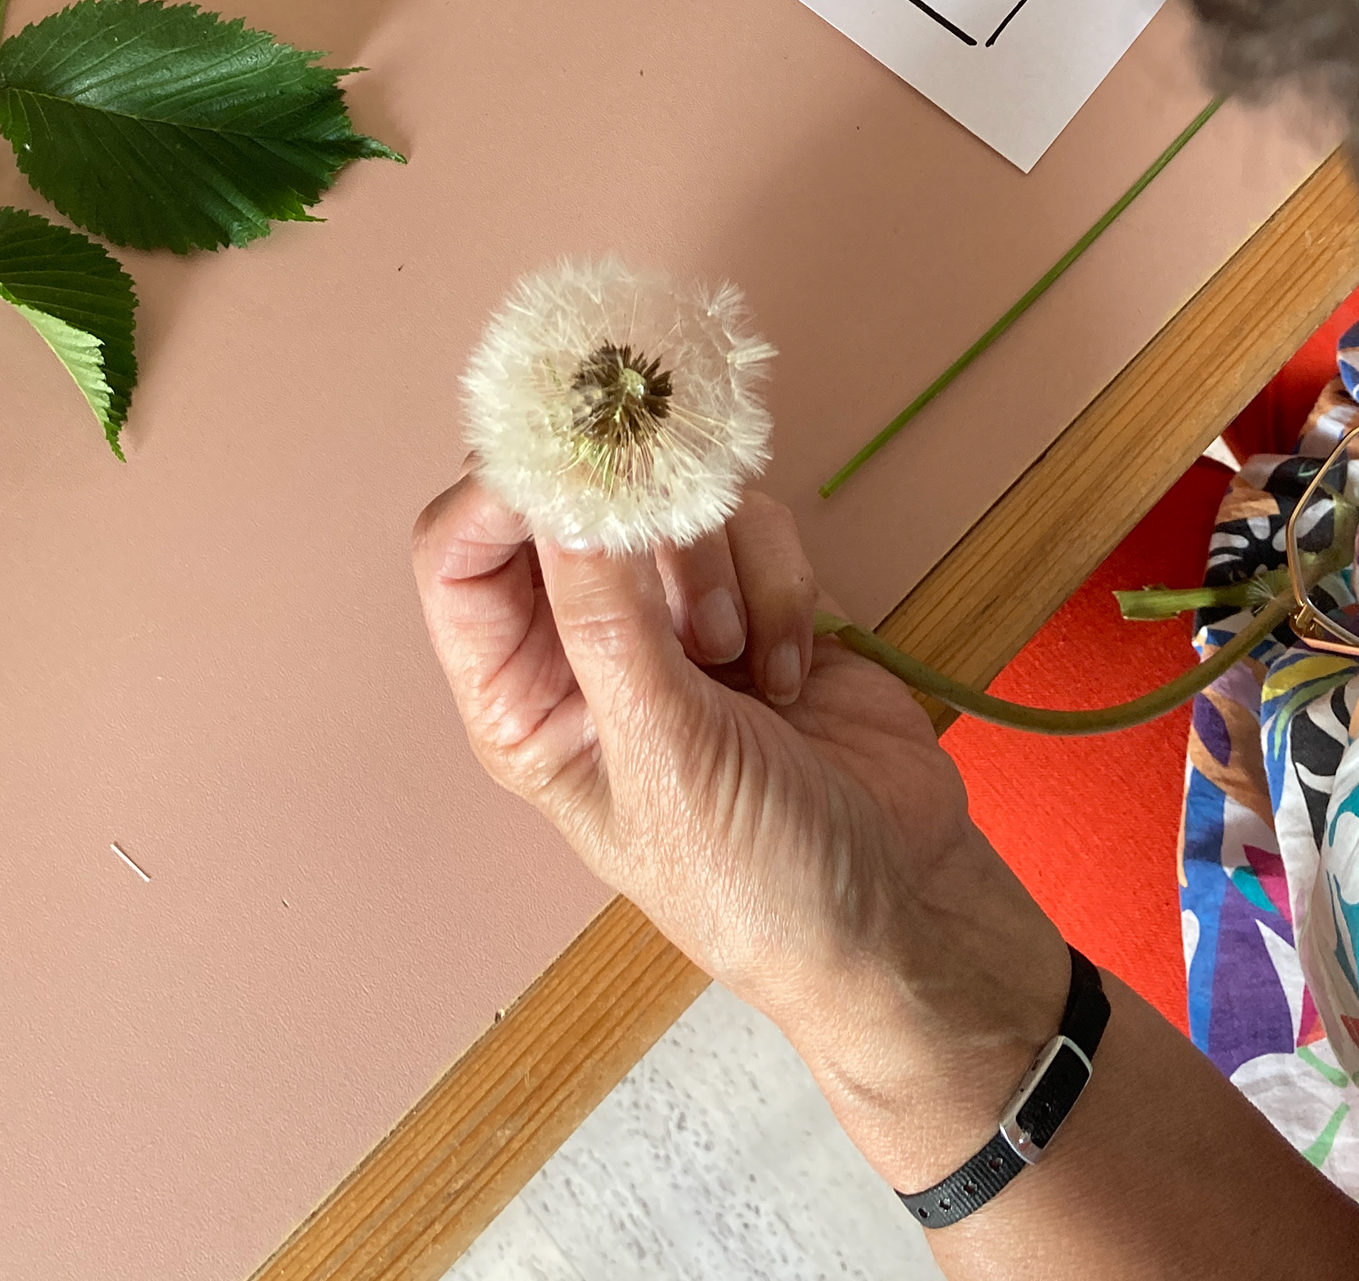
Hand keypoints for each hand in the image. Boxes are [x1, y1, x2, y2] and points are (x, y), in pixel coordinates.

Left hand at [411, 479, 1067, 1186]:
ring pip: (669, 502)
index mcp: (523, 699)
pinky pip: (752, 523)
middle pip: (566, 506)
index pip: (461, 558)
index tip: (571, 454)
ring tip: (740, 657)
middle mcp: (583, 649)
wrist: (897, 905)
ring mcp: (674, 620)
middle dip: (627, 509)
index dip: (500, 492)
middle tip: (669, 504)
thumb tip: (557, 488)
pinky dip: (780, 582)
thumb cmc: (754, 876)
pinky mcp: (759, 598)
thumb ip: (607, 617)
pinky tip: (790, 672)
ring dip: (717, 567)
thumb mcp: (665, 756)